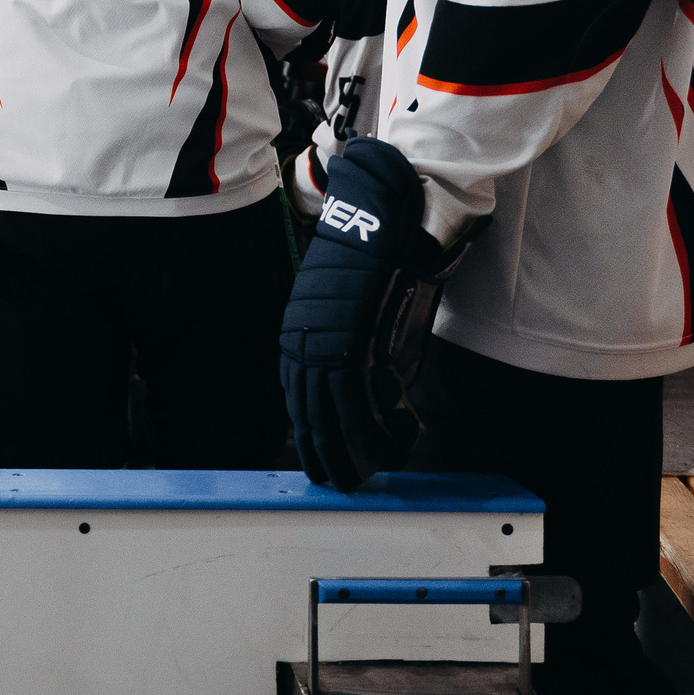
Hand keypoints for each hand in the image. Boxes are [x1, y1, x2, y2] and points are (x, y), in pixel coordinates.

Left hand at [278, 138, 465, 490]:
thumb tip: (374, 385)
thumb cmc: (376, 254)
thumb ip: (356, 346)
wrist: (387, 212)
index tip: (325, 457)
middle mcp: (303, 338)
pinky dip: (378, 427)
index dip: (312, 431)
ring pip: (332, 413)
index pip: (297, 396)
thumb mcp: (356, 305)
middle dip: (324, 452)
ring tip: (364, 478)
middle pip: (308, 412)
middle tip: (338, 482)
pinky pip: (361, 397)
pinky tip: (396, 444)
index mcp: (297, 331)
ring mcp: (327, 339)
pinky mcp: (355, 338)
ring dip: (351, 451)